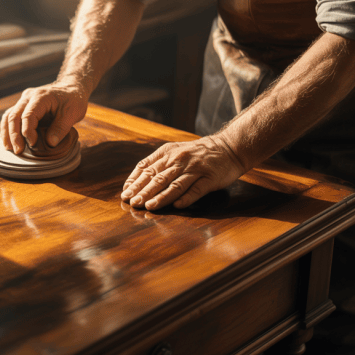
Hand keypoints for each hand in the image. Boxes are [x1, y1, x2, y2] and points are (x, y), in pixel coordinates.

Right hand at [0, 83, 87, 153]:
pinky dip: (9, 129)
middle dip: (14, 135)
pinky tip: (10, 141)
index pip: (28, 115)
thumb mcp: (72, 113)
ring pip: (9, 116)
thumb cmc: (73, 99)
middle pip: (14, 116)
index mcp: (41, 97)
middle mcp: (28, 97)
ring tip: (10, 149)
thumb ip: (61, 128)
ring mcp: (24, 100)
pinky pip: (11, 116)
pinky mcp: (24, 106)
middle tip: (18, 151)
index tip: (33, 144)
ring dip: (7, 133)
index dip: (28, 131)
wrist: (71, 87)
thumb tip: (50, 143)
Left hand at [120, 135, 246, 209]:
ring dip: (161, 196)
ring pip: (175, 184)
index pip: (146, 167)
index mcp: (167, 153)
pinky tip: (178, 206)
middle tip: (132, 202)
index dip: (134, 181)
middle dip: (143, 191)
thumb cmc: (197, 153)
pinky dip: (187, 198)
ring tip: (149, 206)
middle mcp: (179, 160)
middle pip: (158, 177)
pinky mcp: (210, 178)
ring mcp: (195, 169)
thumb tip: (136, 180)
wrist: (229, 147)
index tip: (125, 193)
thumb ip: (158, 163)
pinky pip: (197, 189)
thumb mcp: (175, 151)